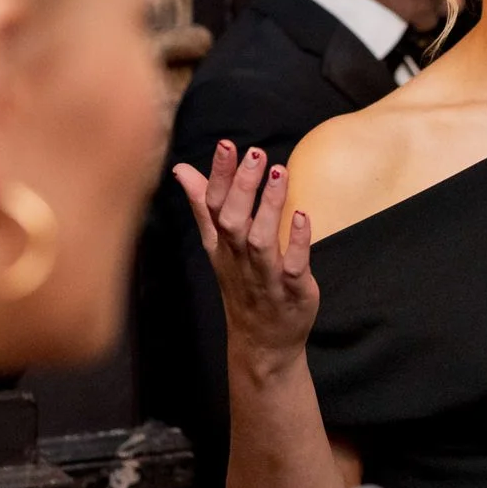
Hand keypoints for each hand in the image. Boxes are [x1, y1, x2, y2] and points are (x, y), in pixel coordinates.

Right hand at [172, 141, 318, 355]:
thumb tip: (182, 169)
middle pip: (233, 221)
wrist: (262, 343)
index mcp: (222, 244)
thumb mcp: (217, 245)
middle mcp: (239, 258)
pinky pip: (294, 267)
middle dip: (242, 186)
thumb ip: (203, 205)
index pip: (214, 206)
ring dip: (269, 207)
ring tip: (280, 172)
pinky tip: (305, 216)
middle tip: (255, 154)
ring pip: (262, 241)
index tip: (226, 145)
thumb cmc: (242, 285)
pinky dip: (299, 243)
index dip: (218, 175)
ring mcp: (265, 276)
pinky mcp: (292, 291)